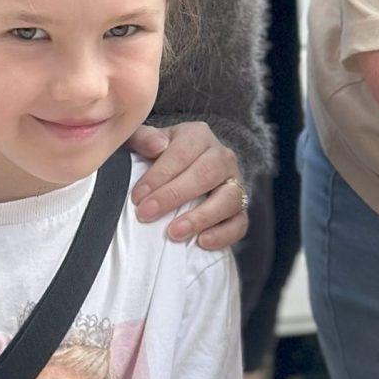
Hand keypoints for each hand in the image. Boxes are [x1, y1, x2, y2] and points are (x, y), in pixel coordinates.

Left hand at [128, 122, 247, 249]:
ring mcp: (235, 183)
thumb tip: (156, 145)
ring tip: (174, 233)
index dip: (158, 176)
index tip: (138, 196)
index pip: (181, 153)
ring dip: (200, 217)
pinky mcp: (241, 209)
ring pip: (228, 199)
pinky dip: (223, 234)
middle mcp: (222, 156)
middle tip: (146, 214)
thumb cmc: (159, 157)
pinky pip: (240, 223)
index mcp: (198, 136)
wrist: (182, 171)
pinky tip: (202, 242)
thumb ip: (143, 138)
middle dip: (174, 196)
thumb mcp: (145, 142)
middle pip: (205, 174)